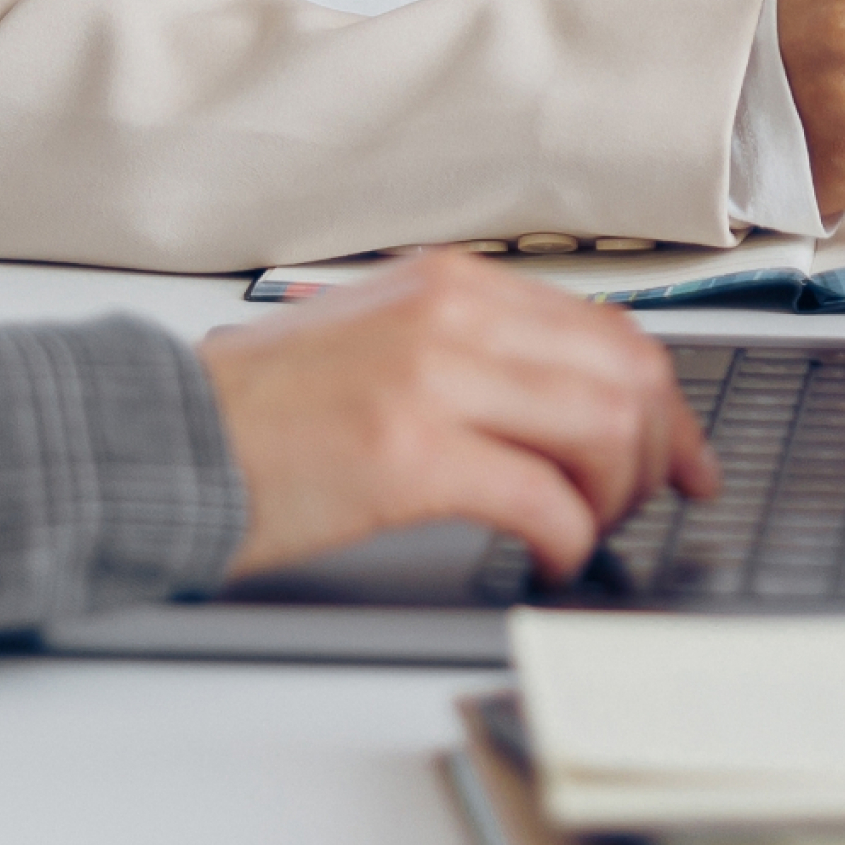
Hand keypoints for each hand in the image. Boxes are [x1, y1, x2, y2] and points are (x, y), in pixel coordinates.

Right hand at [200, 254, 718, 577]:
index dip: (667, 406)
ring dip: (616, 498)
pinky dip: (571, 540)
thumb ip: (472, 356)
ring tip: (586, 532)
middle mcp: (451, 314)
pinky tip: (550, 560)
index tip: (684, 459)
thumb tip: (572, 407)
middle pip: (628, 374)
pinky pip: (546, 500)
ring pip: (604, 429)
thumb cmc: (258, 414)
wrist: (160, 439)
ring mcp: (431, 378)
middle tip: (643, 507)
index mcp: (449, 285)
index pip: (610, 330)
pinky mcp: (410, 453)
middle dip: (658, 453)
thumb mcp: (378, 343)